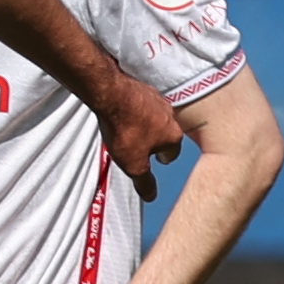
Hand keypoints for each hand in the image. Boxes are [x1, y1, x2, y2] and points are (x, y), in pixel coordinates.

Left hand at [95, 72, 184, 201]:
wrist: (110, 94)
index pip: (172, 153)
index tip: (154, 161)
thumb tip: (152, 196)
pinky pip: (142, 103)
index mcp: (173, 135)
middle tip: (140, 146)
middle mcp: (171, 115)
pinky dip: (135, 110)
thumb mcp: (133, 165)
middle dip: (154, 141)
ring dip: (145, 124)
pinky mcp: (142, 87)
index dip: (162, 159)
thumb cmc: (125, 130)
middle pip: (165, 133)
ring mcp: (157, 99)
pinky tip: (123, 113)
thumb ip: (144, 181)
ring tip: (129, 130)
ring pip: (155, 117)